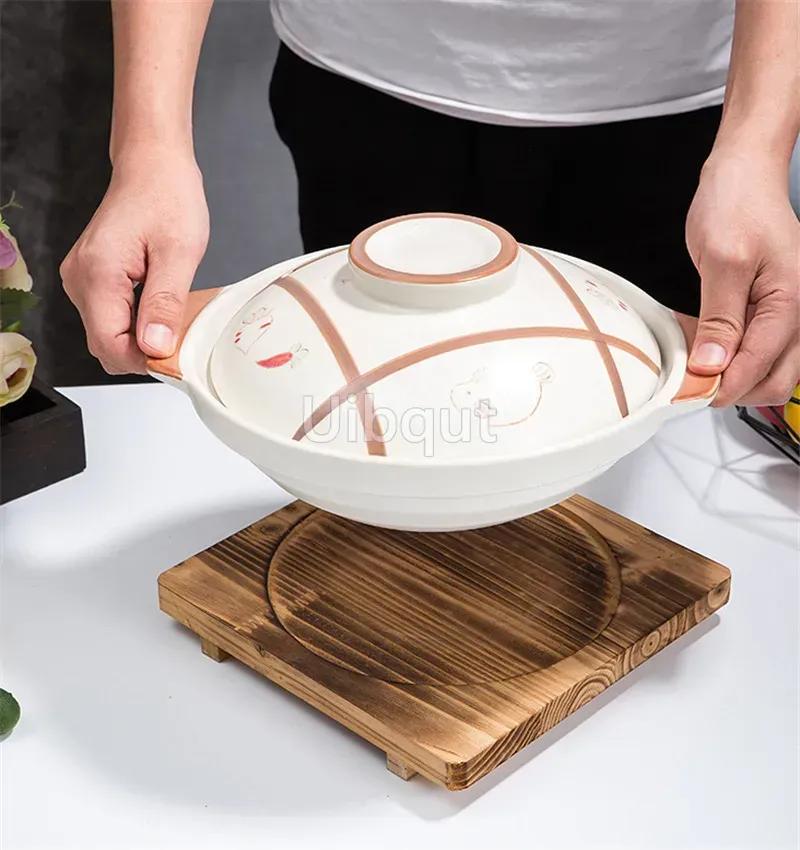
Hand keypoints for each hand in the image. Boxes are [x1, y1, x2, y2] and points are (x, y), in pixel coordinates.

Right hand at [61, 146, 208, 373]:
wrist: (153, 165)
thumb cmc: (168, 196)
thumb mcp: (179, 253)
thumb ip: (165, 304)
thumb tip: (156, 348)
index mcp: (98, 273)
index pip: (109, 344)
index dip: (144, 361)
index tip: (177, 358)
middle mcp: (80, 279)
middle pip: (105, 344)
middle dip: (143, 353)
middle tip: (181, 338)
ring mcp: (81, 279)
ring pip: (107, 335)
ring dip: (140, 339)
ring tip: (173, 318)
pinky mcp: (91, 279)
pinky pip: (110, 318)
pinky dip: (135, 325)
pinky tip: (159, 311)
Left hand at [685, 150, 798, 406]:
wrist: (744, 175)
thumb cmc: (737, 205)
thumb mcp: (721, 261)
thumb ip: (720, 318)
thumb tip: (713, 366)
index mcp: (792, 301)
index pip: (762, 366)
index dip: (725, 387)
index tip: (692, 393)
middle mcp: (798, 312)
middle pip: (775, 381)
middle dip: (735, 390)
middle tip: (694, 385)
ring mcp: (788, 313)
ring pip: (770, 371)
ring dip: (735, 378)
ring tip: (698, 365)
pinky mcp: (772, 311)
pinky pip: (759, 350)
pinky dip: (735, 359)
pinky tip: (707, 348)